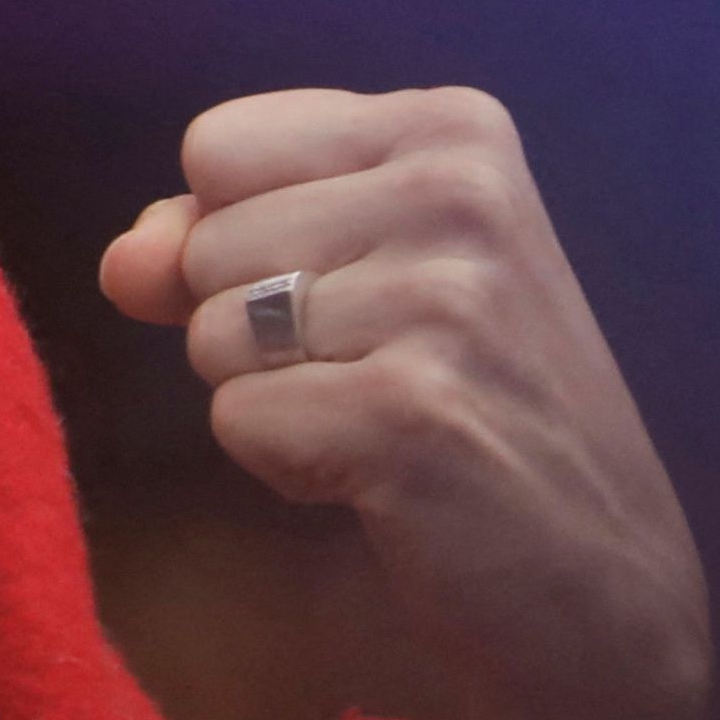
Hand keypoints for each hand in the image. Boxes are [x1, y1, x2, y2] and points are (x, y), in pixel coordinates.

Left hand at [99, 90, 705, 719]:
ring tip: (388, 427)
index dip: (242, 241)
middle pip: (203, 242)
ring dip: (274, 402)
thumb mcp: (359, 282)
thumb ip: (220, 239)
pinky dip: (291, 468)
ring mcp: (445, 299)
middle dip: (254, 331)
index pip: (217, 147)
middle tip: (385, 379)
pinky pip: (240, 420)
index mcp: (455, 129)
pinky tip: (391, 482)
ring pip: (214, 333)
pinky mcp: (414, 410)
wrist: (595, 590)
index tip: (354, 296)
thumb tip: (125, 260)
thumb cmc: (469, 417)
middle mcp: (460, 190)